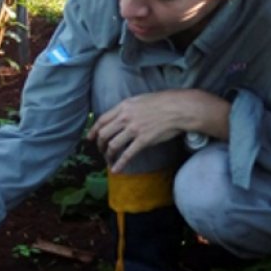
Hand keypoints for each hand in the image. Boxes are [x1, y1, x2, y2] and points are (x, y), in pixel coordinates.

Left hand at [88, 90, 228, 171]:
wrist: (180, 108)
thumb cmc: (163, 102)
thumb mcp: (140, 100)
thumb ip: (128, 108)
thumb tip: (120, 116)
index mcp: (124, 107)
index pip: (102, 120)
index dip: (93, 131)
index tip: (90, 138)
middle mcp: (125, 118)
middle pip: (104, 134)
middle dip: (100, 145)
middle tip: (101, 151)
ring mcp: (134, 129)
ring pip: (113, 145)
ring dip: (108, 155)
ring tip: (109, 160)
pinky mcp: (143, 140)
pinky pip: (127, 155)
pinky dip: (119, 164)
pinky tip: (116, 170)